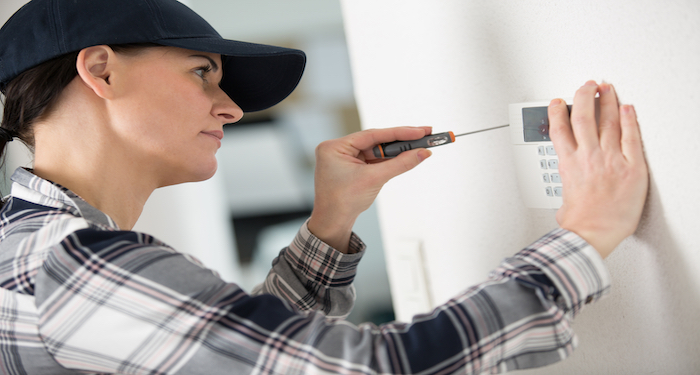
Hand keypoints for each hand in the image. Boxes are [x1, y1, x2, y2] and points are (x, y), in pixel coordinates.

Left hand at [308, 126, 432, 252]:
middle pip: (375, 141)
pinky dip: (389, 160)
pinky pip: (373, 160)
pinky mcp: (352, 167)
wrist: (333, 223)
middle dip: (400, 140)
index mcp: (335, 147)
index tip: (420, 131)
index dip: (399, 132)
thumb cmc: (344, 202)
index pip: (372, 135)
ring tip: (419, 146)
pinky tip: (405, 156)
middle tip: (424, 135)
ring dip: (396, 151)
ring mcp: (344, 158)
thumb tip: (422, 153)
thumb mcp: (374, 179)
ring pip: (376, 151)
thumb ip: (400, 164)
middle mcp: (338, 149)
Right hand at [548, 81, 647, 257]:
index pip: (560, 128)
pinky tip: (628, 109)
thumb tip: (571, 184)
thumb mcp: (563, 197)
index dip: (558, 111)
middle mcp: (588, 157)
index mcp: (568, 164)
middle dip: (585, 97)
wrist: (593, 234)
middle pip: (584, 116)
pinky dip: (630, 120)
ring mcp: (611, 160)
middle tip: (588, 86)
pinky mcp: (632, 167)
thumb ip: (568, 183)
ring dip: (607, 101)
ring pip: (608, 121)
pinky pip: (632, 137)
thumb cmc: (579, 223)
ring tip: (607, 89)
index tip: (559, 102)